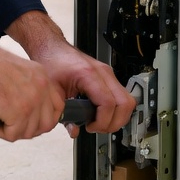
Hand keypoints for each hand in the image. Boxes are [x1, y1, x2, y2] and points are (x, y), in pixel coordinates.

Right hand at [0, 16, 68, 141]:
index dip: (44, 119)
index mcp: (41, 76)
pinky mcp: (18, 113)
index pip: (57, 107)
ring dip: (12, 131)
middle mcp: (41, 88)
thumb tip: (27, 113)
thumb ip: (27, 89)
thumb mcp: (17, 72)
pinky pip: (14, 135)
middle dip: (29, 130)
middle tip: (12, 126)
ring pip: (29, 132)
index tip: (31, 121)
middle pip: (47, 124)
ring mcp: (31, 101)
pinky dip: (1, 133)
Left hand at [6, 12, 135, 136]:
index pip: (108, 103)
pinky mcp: (108, 77)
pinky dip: (116, 110)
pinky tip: (101, 114)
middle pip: (125, 103)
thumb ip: (63, 114)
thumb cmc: (51, 62)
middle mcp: (103, 72)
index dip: (102, 121)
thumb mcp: (52, 91)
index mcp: (88, 73)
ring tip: (100, 123)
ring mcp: (107, 73)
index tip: (91, 127)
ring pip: (128, 101)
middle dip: (114, 122)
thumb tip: (75, 131)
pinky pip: (122, 96)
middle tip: (98, 128)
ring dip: (118, 117)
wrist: (52, 48)